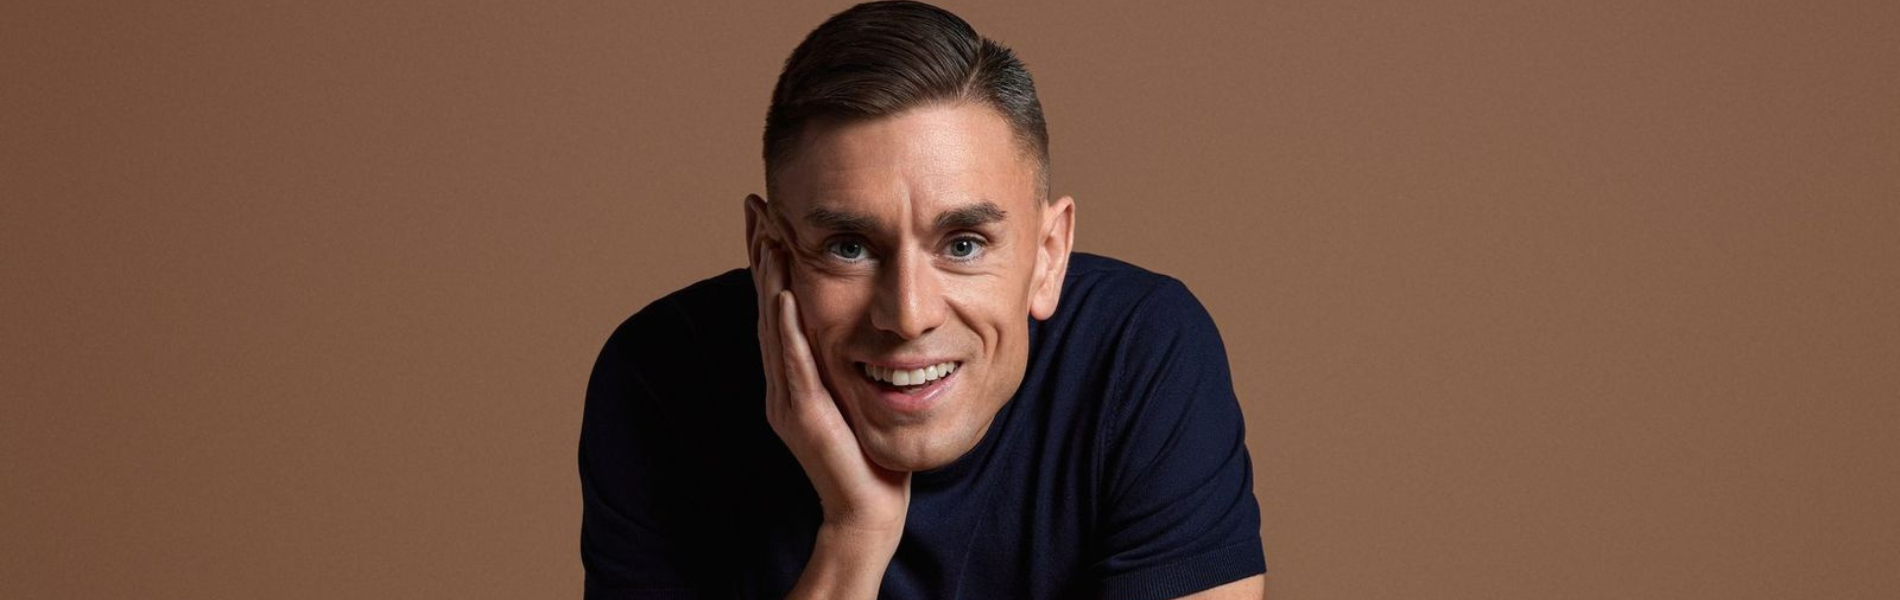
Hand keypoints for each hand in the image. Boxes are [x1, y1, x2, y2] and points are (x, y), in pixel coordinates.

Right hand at [751, 221, 911, 538]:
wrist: (868, 511)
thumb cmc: (870, 456)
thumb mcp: (857, 395)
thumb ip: (848, 361)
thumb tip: (861, 321)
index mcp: (792, 376)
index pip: (778, 304)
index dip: (769, 258)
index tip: (767, 213)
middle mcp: (781, 383)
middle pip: (765, 305)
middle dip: (760, 253)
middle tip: (755, 204)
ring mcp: (787, 400)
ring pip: (773, 328)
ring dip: (768, 279)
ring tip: (767, 235)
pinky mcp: (803, 417)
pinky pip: (793, 365)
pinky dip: (787, 329)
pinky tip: (785, 297)